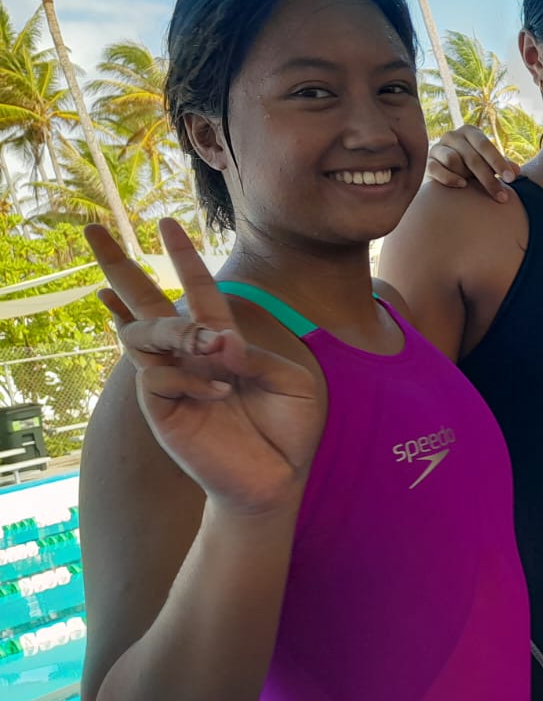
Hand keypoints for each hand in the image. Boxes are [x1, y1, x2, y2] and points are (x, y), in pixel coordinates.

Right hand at [87, 219, 321, 514]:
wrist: (279, 477)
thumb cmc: (288, 428)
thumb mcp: (290, 381)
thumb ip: (257, 355)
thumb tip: (217, 340)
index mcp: (223, 342)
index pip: (198, 291)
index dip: (183, 258)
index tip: (166, 224)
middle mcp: (190, 356)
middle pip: (145, 303)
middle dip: (119, 267)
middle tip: (94, 231)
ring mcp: (171, 381)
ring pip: (144, 334)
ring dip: (173, 329)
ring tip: (207, 341)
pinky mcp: (162, 410)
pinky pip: (158, 378)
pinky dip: (190, 377)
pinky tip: (220, 392)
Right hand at [425, 126, 518, 201]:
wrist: (446, 172)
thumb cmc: (473, 166)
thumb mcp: (488, 163)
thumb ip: (501, 165)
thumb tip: (517, 171)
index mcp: (470, 132)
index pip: (485, 145)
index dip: (499, 162)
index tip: (512, 179)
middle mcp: (452, 136)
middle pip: (472, 157)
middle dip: (488, 178)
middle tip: (502, 196)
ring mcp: (437, 148)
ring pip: (453, 160)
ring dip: (467, 175)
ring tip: (475, 187)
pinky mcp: (428, 162)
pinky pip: (436, 169)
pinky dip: (450, 178)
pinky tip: (462, 186)